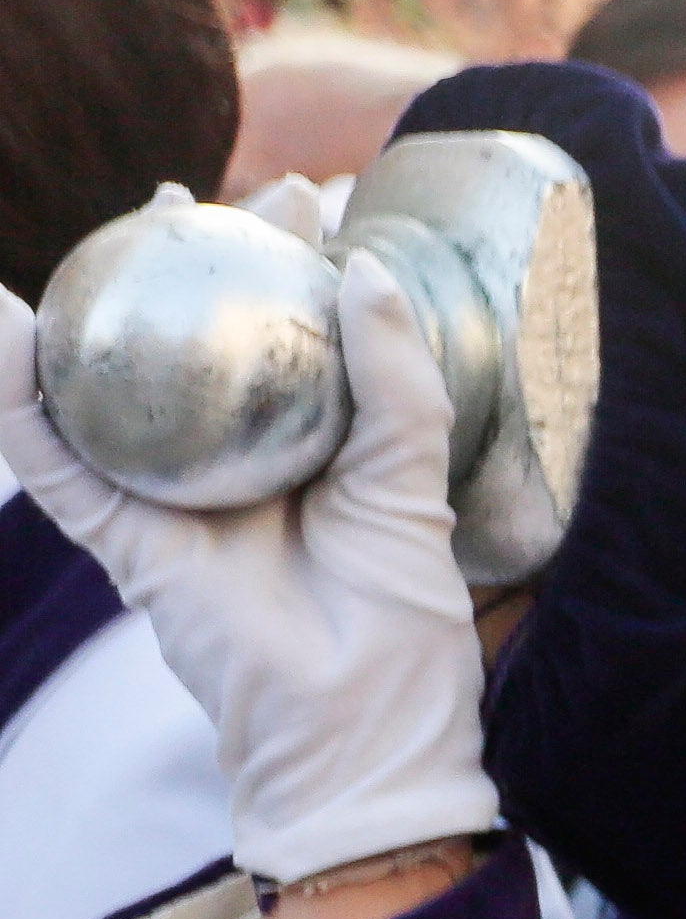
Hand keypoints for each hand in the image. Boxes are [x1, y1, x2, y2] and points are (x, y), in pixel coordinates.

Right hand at [0, 242, 498, 884]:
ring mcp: (171, 499)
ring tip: (71, 245)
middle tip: (176, 195)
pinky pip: (53, 460)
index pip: (292, 333)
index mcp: (311, 450)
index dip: (287, 260)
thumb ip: (396, 376)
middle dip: (179, 266)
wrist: (356, 724)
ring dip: (77, 318)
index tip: (299, 193)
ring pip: (105, 393)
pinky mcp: (123, 539)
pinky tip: (2, 330)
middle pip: (191, 346)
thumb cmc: (400, 615)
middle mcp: (235, 464)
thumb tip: (367, 267)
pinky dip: (17, 401)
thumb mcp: (411, 477)